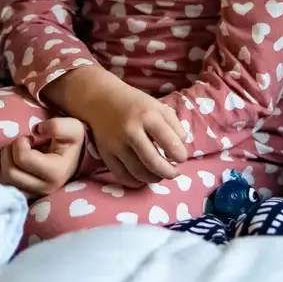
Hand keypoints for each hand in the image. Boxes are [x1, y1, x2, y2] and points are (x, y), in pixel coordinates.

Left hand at [0, 116, 85, 197]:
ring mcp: (34, 195)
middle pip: (10, 172)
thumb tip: (36, 131)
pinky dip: (5, 172)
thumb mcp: (72, 128)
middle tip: (22, 145)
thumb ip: (57, 126)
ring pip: (4, 181)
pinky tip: (15, 163)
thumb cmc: (71, 142)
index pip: (22, 158)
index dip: (21, 142)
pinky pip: (4, 187)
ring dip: (6, 162)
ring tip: (18, 154)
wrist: (75, 158)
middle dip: (10, 152)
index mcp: (55, 173)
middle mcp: (44, 189)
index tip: (30, 138)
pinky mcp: (26, 197)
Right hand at [47, 67, 189, 187]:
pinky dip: (135, 182)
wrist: (100, 99)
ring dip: (154, 178)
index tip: (182, 158)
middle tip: (175, 172)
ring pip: (138, 172)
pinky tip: (143, 178)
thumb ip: (174, 126)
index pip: (170, 142)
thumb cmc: (135, 104)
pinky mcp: (105, 153)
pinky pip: (122, 175)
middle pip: (153, 162)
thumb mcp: (158, 107)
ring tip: (161, 174)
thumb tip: (181, 148)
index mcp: (148, 116)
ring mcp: (116, 144)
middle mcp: (131, 131)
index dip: (180, 155)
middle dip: (169, 172)